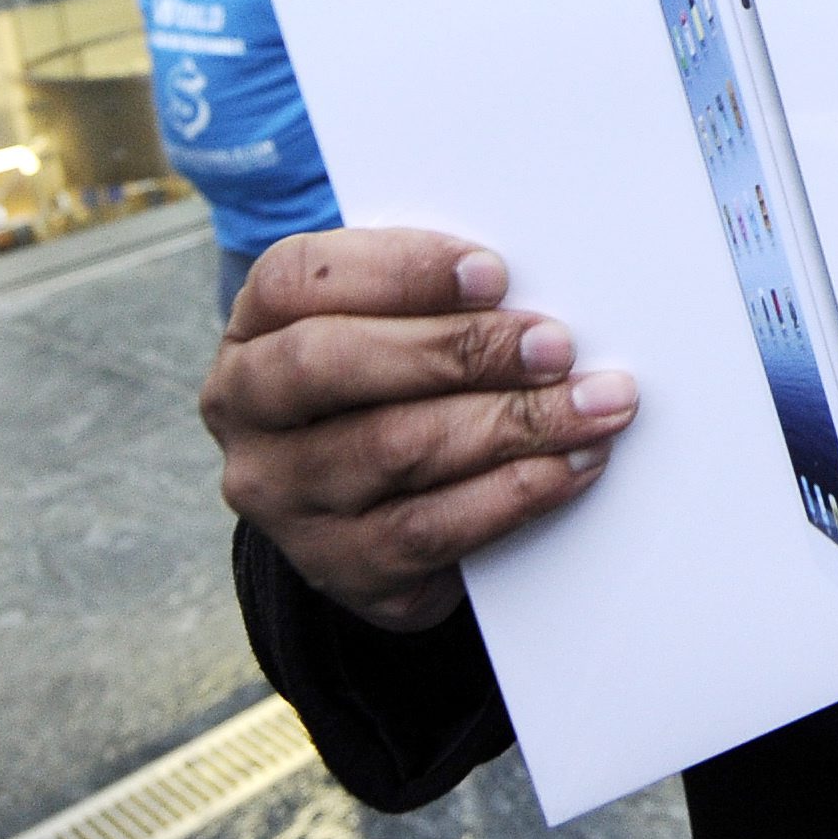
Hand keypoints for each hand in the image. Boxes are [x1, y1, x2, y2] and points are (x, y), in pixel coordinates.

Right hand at [203, 229, 637, 631]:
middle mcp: (245, 410)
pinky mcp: (336, 567)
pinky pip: (429, 531)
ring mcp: (283, 497)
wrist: (369, 505)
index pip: (300, 279)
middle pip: (334, 363)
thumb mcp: (390, 323)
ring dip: (510, 423)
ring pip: (392, 449)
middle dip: (459, 349)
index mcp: (255, 324)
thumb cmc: (393, 380)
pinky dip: (512, 494)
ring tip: (593, 405)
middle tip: (556, 346)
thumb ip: (434, 298)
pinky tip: (571, 465)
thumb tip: (528, 290)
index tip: (494, 273)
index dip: (399, 271)